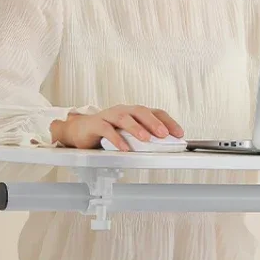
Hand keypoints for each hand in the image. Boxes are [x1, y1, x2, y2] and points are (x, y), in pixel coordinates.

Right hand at [51, 105, 183, 150]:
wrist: (79, 131)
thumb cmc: (107, 132)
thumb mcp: (128, 135)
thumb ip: (143, 139)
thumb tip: (164, 149)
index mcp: (134, 112)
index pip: (155, 112)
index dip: (169, 121)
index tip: (180, 133)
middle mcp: (123, 111)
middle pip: (141, 111)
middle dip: (154, 122)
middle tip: (165, 134)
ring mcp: (109, 116)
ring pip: (124, 118)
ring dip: (136, 128)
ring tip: (146, 138)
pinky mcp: (95, 124)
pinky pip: (106, 130)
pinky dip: (116, 139)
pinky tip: (124, 148)